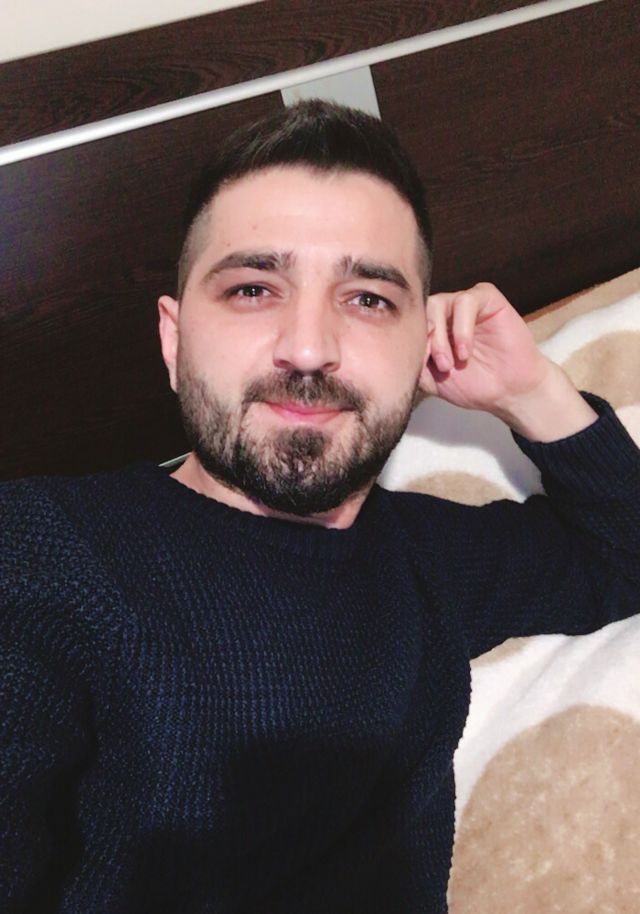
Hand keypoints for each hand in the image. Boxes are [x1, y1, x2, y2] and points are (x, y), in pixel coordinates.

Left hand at [419, 282, 597, 439]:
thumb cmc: (472, 384)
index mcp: (430, 326)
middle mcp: (445, 312)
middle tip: (439, 366)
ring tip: (452, 362)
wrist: (508, 392)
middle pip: (419, 310)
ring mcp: (465, 304)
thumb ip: (412, 362)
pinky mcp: (487, 299)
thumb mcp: (431, 379)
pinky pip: (466, 301)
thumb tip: (391, 351)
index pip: (407, 321)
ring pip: (438, 303)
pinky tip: (465, 350)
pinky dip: (462, 328)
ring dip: (441, 336)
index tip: (415, 367)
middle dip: (425, 340)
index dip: (407, 342)